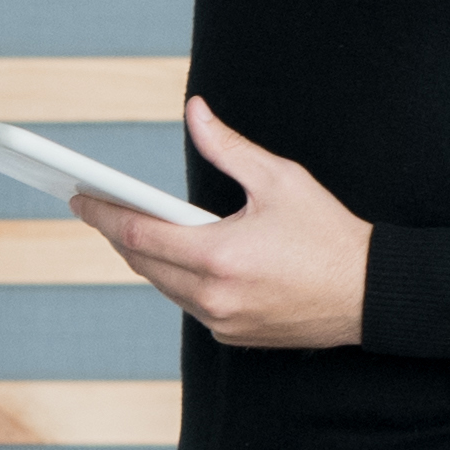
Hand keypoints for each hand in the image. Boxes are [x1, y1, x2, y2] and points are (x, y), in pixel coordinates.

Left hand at [80, 97, 373, 350]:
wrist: (371, 294)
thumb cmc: (328, 234)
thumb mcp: (280, 179)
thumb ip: (228, 147)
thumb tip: (195, 112)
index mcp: (219, 257)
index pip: (137, 236)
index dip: (102, 215)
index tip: (78, 198)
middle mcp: (213, 297)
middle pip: (143, 264)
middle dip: (118, 235)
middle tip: (99, 208)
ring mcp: (222, 323)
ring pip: (165, 287)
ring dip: (148, 258)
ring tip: (134, 227)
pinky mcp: (233, 337)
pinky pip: (190, 306)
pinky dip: (180, 281)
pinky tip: (178, 257)